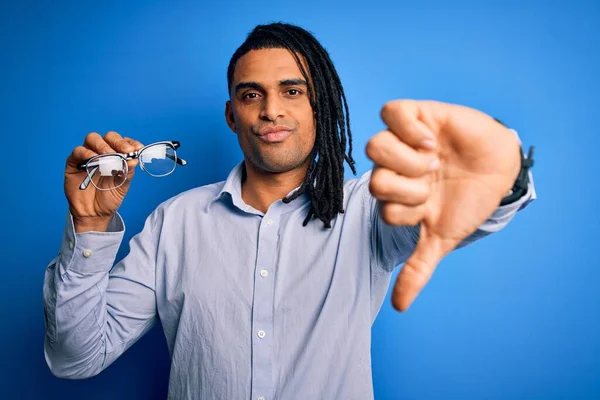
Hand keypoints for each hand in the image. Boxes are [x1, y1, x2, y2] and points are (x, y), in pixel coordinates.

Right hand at [64, 131, 143, 231]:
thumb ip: (127, 172)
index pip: (123, 142)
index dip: (130, 143)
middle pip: (108, 137)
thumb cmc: (109, 197)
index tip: (137, 148)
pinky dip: (87, 153)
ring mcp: (87, 156)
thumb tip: (134, 159)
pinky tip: (94, 159)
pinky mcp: (74, 162)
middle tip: (125, 151)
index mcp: (116, 155)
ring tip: (110, 156)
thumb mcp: (123, 185)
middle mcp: (102, 152)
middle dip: (118, 142)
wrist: (95, 213)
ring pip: (93, 139)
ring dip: (103, 146)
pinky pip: (78, 151)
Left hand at [366, 100, 520, 311]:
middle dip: (410, 188)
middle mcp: (393, 169)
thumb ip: (419, 269)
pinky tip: (430, 140)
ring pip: (375, 147)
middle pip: (374, 179)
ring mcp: (402, 142)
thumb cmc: (467, 203)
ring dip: (409, 161)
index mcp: (394, 197)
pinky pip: (391, 112)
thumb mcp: (442, 238)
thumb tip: (399, 308)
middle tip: (434, 181)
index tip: (434, 205)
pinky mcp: (415, 116)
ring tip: (433, 160)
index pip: (380, 206)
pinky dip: (409, 130)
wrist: (500, 169)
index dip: (410, 210)